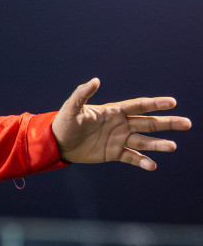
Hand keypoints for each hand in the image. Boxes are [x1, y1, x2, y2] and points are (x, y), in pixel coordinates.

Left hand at [52, 78, 188, 169]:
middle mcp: (121, 124)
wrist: (57, 142)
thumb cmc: (65, 122)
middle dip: (167, 123)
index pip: (139, 106)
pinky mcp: (114, 153)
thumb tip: (95, 80)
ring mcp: (119, 139)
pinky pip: (131, 157)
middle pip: (148, 123)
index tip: (172, 102)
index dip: (155, 103)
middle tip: (187, 124)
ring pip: (143, 141)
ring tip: (172, 147)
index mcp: (114, 111)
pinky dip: (142, 161)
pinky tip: (152, 165)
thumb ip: (82, 94)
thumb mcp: (72, 108)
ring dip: (158, 144)